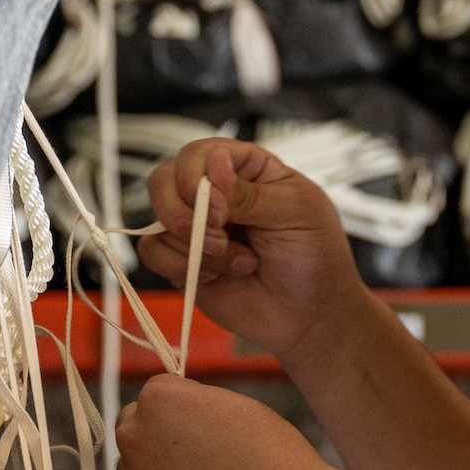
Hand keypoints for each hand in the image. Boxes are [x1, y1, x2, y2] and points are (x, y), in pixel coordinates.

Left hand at [114, 374, 353, 469]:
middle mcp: (135, 436)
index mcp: (160, 399)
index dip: (183, 412)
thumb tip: (184, 422)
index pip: (156, 395)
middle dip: (159, 443)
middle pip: (136, 432)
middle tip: (202, 462)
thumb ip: (198, 409)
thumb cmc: (274, 457)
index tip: (207, 428)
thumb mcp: (240, 408)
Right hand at [137, 139, 367, 359]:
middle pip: (167, 178)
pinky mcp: (183, 262)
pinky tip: (217, 276)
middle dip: (185, 209)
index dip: (201, 175)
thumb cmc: (315, 259)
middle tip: (220, 231)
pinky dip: (180, 266)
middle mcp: (216, 195)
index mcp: (248, 170)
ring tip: (238, 261)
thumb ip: (249, 193)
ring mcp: (197, 228)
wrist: (310, 317)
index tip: (223, 207)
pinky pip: (153, 252)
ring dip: (196, 246)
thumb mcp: (296, 212)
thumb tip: (209, 179)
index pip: (202, 153)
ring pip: (158, 217)